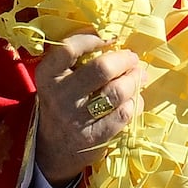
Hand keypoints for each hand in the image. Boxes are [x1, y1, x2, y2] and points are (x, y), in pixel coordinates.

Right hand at [29, 32, 153, 184]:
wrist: (53, 150)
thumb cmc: (62, 104)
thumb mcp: (59, 81)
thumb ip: (79, 62)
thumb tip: (117, 41)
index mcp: (47, 76)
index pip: (69, 49)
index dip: (93, 38)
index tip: (110, 38)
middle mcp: (59, 96)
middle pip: (101, 69)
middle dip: (124, 59)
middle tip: (132, 58)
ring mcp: (77, 119)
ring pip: (117, 91)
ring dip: (135, 79)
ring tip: (139, 75)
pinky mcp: (95, 136)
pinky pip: (125, 112)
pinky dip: (135, 102)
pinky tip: (134, 99)